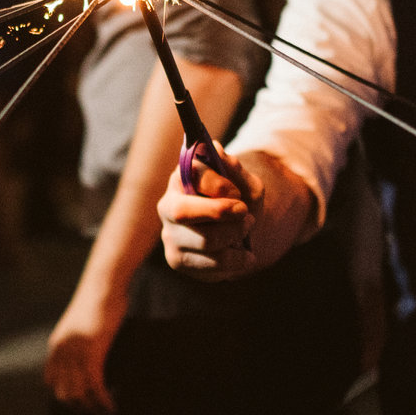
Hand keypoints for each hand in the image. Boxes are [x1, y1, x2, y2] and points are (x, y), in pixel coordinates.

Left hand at [45, 282, 126, 414]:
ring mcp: (75, 352)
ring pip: (79, 394)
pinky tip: (112, 407)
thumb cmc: (98, 301)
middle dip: (80, 408)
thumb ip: (79, 342)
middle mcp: (61, 351)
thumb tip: (89, 359)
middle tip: (96, 413)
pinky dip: (103, 401)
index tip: (81, 404)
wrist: (103, 285)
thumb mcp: (81, 324)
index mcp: (56, 345)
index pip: (51, 381)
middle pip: (63, 393)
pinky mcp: (92, 352)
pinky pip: (94, 386)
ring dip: (92, 409)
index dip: (64, 396)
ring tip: (106, 414)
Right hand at [158, 147, 263, 280]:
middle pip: (182, 211)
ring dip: (234, 235)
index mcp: (181, 178)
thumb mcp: (246, 184)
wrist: (241, 234)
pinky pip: (210, 265)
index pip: (190, 176)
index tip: (239, 193)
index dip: (218, 185)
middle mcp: (168, 205)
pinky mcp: (178, 260)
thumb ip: (234, 169)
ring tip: (247, 230)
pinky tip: (246, 256)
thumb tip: (215, 149)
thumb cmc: (240, 202)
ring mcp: (170, 235)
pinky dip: (236, 261)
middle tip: (246, 214)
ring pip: (203, 240)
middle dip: (219, 213)